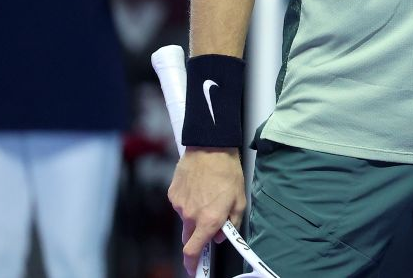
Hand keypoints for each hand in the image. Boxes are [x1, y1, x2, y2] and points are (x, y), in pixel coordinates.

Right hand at [167, 147, 246, 274]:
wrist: (210, 147)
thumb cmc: (227, 171)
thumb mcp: (239, 199)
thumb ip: (231, 222)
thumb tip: (222, 235)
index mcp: (208, 220)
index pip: (193, 251)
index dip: (192, 263)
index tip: (194, 269)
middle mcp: (191, 216)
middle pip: (189, 237)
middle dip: (198, 235)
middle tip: (208, 221)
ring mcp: (179, 205)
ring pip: (186, 219)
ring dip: (195, 214)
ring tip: (207, 194)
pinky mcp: (173, 194)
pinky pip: (180, 205)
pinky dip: (189, 201)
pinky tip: (198, 187)